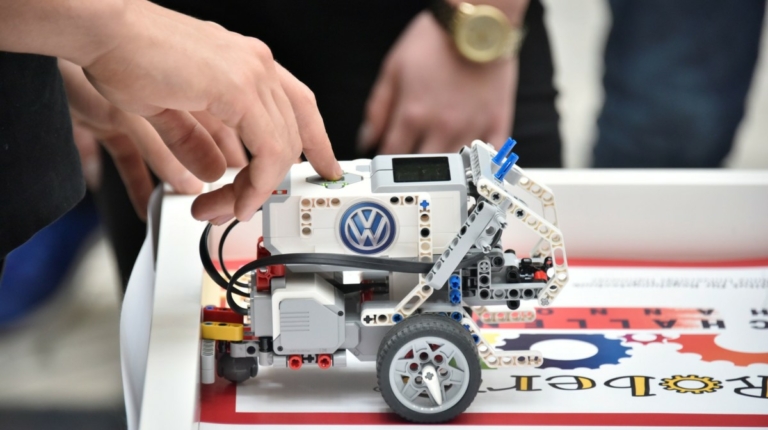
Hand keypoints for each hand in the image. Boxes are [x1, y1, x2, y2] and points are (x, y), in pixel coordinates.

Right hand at [80, 1, 341, 222]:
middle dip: (267, 182)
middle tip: (238, 208)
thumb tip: (216, 170)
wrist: (101, 32)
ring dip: (255, 189)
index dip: (318, 143)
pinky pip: (267, 150)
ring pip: (282, 148)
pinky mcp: (240, 87)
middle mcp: (257, 65)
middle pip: (291, 136)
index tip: (326, 169)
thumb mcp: (169, 109)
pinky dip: (256, 183)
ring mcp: (253, 73)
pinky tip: (236, 199)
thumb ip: (197, 139)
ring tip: (226, 209)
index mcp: (248, 63)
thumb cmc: (124, 57)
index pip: (301, 107)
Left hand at [360, 11, 517, 154]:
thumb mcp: (393, 68)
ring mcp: (471, 128)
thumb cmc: (435, 40)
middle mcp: (442, 127)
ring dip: (442, 169)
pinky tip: (471, 162)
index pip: (391, 155)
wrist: (475, 23)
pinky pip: (489, 156)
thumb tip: (367, 139)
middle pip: (421, 169)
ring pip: (454, 168)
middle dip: (411, 172)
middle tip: (408, 169)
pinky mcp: (496, 122)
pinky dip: (479, 164)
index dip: (383, 164)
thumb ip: (377, 109)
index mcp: (413, 115)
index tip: (382, 167)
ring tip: (436, 166)